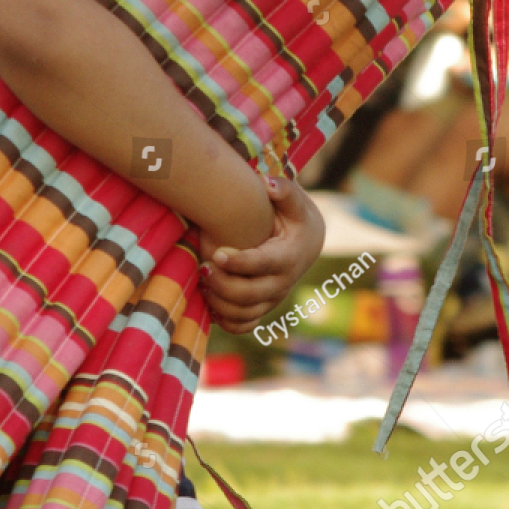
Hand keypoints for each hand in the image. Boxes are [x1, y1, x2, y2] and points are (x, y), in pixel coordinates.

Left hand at [198, 176, 324, 334]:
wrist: (307, 242)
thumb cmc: (295, 217)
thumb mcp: (294, 201)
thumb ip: (284, 190)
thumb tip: (266, 183)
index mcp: (288, 257)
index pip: (262, 265)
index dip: (238, 263)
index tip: (216, 253)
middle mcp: (281, 284)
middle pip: (248, 295)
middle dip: (221, 284)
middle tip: (202, 267)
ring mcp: (271, 299)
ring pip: (242, 314)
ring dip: (217, 302)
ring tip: (201, 280)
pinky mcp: (262, 308)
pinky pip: (243, 325)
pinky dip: (224, 320)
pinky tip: (209, 300)